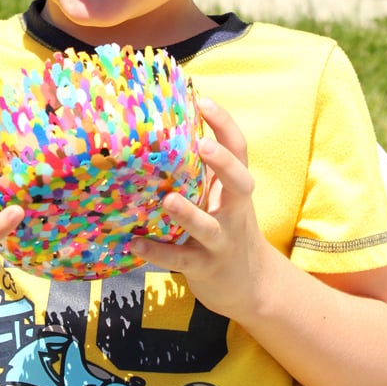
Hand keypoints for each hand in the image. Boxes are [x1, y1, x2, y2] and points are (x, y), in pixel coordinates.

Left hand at [130, 97, 269, 319]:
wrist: (251, 285)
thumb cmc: (226, 226)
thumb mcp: (222, 196)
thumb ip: (203, 169)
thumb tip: (167, 127)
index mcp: (236, 188)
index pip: (239, 149)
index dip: (225, 124)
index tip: (205, 100)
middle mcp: (235, 211)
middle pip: (240, 182)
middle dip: (224, 163)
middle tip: (203, 145)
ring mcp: (223, 240)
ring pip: (209, 226)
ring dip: (188, 213)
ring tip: (168, 199)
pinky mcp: (206, 267)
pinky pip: (182, 260)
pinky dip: (158, 252)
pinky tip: (135, 242)